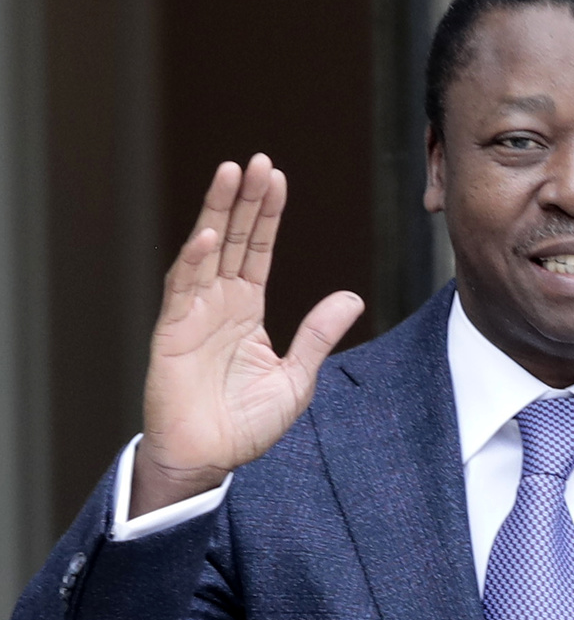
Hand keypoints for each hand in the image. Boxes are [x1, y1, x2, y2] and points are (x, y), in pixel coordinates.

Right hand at [131, 154, 363, 516]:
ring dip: (218, 212)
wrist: (209, 460)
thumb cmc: (246, 424)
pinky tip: (210, 234)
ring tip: (231, 173)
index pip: (260, 249)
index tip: (277, 178)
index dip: (268, 213)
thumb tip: (353, 297)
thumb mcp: (297, 377)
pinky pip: (184, 289)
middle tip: (257, 160)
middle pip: (235, 238)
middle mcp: (220, 302)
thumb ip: (319, 334)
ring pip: (207, 250)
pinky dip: (195, 260)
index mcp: (248, 310)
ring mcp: (194, 313)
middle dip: (245, 198)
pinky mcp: (173, 332)